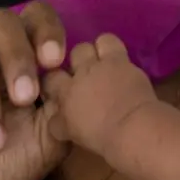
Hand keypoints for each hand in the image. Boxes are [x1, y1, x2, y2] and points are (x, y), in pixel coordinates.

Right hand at [42, 34, 158, 152]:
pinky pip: (110, 42)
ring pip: (89, 44)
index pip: (49, 79)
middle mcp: (79, 74)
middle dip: (77, 61)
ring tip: (103, 61)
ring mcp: (100, 65)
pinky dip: (112, 49)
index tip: (60, 87)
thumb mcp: (70, 134)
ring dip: (96, 50)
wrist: (131, 127)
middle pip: (70, 56)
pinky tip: (117, 61)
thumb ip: (59, 123)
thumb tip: (54, 119)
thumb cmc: (101, 137)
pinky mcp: (120, 60)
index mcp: (64, 93)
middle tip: (85, 72)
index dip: (53, 81)